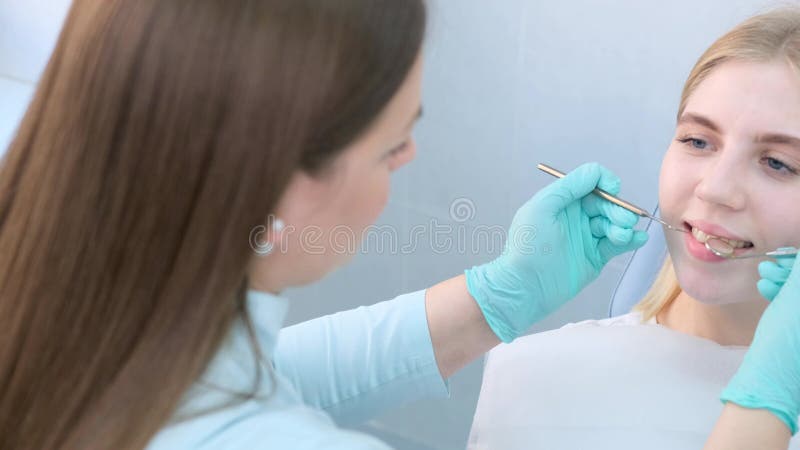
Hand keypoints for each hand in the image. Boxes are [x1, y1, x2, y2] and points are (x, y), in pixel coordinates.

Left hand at [464, 162, 647, 342]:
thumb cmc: (527, 246)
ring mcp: (586, 237)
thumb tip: (595, 172)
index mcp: (563, 201)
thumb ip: (569, 187)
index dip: (605, 182)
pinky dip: (631, 240)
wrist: (525, 286)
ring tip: (621, 234)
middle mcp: (576, 217)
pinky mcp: (595, 257)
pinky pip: (617, 245)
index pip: (592, 182)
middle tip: (623, 220)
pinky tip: (638, 239)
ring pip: (614, 223)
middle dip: (618, 208)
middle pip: (607, 203)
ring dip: (623, 225)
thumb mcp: (542, 207)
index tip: (613, 189)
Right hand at [721, 255, 799, 434]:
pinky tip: (764, 287)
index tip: (786, 255)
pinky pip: (794, 307)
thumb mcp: (795, 301)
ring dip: (784, 280)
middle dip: (793, 271)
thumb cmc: (784, 343)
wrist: (768, 383)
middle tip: (771, 265)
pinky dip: (781, 294)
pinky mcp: (799, 334)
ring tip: (763, 276)